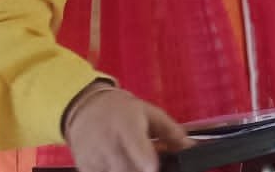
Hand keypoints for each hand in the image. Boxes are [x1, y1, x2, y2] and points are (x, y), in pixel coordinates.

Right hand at [64, 83, 191, 171]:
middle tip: (148, 161)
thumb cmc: (120, 109)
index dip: (152, 165)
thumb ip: (172, 132)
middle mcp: (110, 147)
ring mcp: (96, 161)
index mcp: (128, 130)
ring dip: (131, 170)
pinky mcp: (87, 170)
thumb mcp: (150, 113)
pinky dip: (118, 171)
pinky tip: (121, 163)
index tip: (155, 165)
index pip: (143, 159)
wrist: (86, 109)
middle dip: (144, 169)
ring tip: (134, 159)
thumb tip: (189, 147)